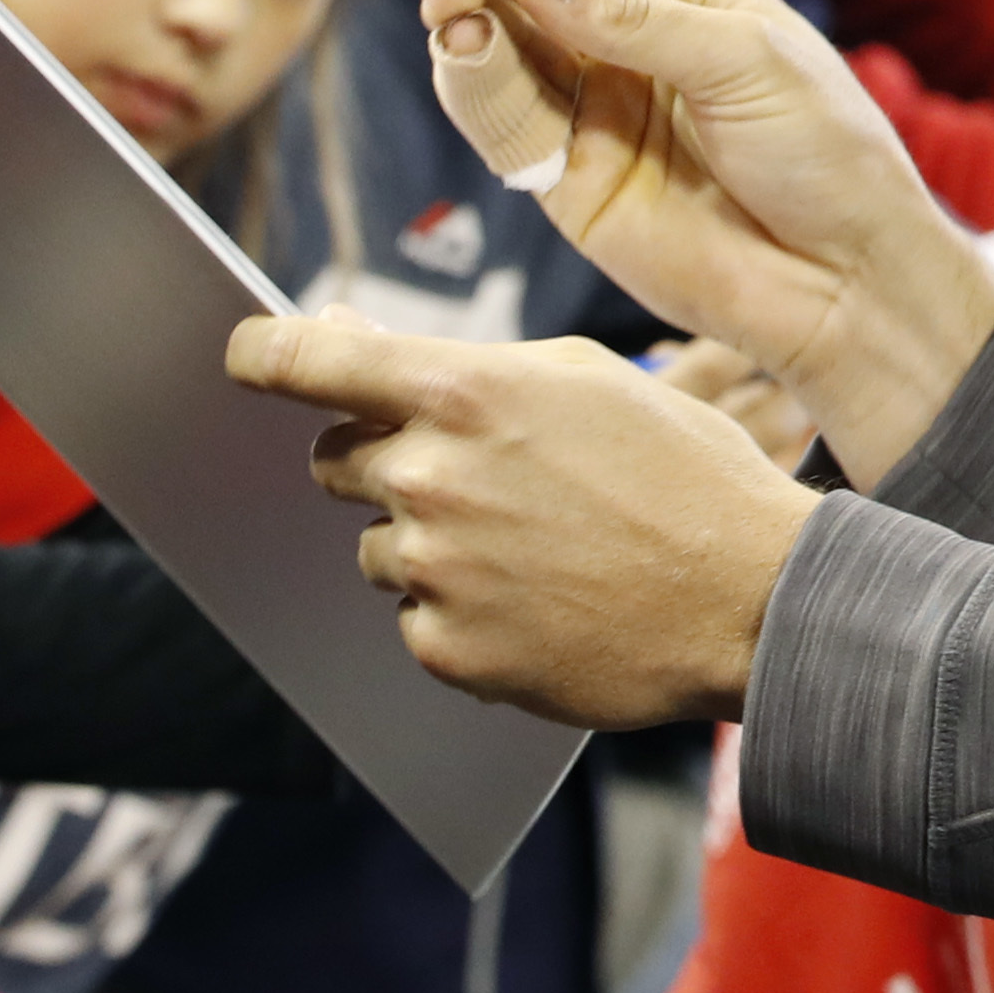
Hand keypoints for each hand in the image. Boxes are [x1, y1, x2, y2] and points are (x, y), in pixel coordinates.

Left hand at [230, 318, 810, 727]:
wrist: (748, 597)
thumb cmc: (681, 470)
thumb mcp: (584, 377)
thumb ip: (461, 366)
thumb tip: (349, 341)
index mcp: (463, 392)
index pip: (305, 362)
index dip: (262, 353)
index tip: (244, 355)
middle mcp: (430, 479)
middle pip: (334, 462)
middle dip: (383, 460)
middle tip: (476, 475)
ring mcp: (435, 571)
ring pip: (379, 548)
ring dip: (432, 543)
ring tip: (534, 547)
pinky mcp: (448, 651)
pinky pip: (417, 620)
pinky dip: (463, 612)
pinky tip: (539, 601)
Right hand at [408, 0, 993, 479]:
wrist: (844, 278)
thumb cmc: (823, 150)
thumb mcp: (742, 59)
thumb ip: (630, 20)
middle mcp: (626, 39)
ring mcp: (590, 107)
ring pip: (500, 46)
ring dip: (463, 12)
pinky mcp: (563, 179)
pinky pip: (501, 121)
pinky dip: (472, 82)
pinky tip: (464, 47)